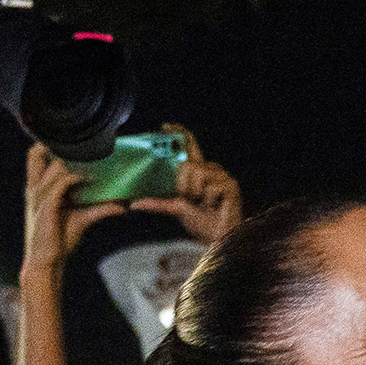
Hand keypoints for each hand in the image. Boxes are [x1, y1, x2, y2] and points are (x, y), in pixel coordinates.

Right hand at [23, 143, 123, 277]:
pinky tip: (88, 179)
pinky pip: (61, 183)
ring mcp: (39, 196)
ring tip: (94, 161)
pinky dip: (75, 178)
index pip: (35, 156)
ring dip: (75, 162)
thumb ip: (100, 208)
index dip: (50, 145)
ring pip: (55, 166)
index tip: (75, 142)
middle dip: (58, 146)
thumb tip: (123, 205)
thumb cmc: (59, 240)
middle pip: (36, 153)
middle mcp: (35, 188)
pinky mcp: (46, 206)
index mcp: (38, 188)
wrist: (46, 261)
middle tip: (85, 148)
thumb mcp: (82, 219)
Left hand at [129, 124, 243, 244]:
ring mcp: (222, 176)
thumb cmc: (200, 222)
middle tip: (191, 200)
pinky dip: (208, 199)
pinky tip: (214, 205)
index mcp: (197, 171)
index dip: (179, 134)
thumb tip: (134, 204)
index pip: (189, 146)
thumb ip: (158, 203)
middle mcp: (210, 169)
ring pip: (198, 173)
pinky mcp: (231, 185)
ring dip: (196, 193)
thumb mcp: (175, 209)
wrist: (218, 238)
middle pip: (188, 164)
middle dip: (184, 185)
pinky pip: (211, 186)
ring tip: (204, 204)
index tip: (166, 126)